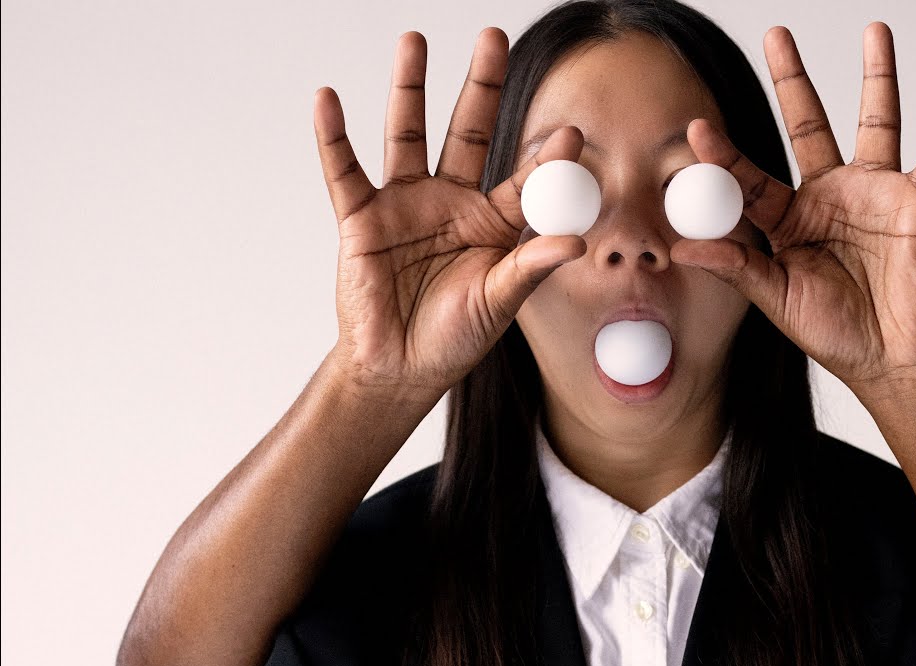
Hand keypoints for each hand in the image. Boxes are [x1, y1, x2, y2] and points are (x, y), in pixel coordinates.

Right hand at [314, 29, 585, 396]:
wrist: (399, 369)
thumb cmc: (455, 337)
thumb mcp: (501, 302)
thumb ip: (532, 267)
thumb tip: (576, 241)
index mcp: (492, 221)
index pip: (522, 176)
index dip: (544, 155)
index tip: (569, 132)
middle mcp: (450, 201)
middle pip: (467, 130)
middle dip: (480, 86)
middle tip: (494, 37)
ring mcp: (405, 204)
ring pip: (407, 134)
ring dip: (409, 88)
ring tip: (414, 41)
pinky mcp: (361, 218)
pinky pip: (344, 171)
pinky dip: (333, 137)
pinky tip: (329, 100)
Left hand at [670, 23, 915, 397]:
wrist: (890, 359)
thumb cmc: (832, 332)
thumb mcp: (775, 299)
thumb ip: (735, 267)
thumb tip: (680, 248)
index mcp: (787, 220)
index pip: (751, 176)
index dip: (725, 154)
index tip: (698, 129)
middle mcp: (829, 197)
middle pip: (808, 125)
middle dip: (793, 80)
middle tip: (777, 33)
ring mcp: (875, 195)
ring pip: (876, 123)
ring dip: (877, 76)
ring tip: (875, 30)